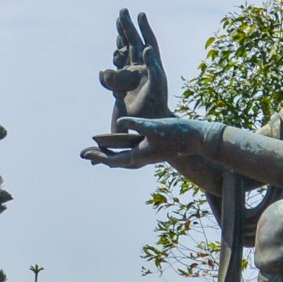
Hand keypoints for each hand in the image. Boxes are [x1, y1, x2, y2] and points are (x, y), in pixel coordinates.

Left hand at [82, 115, 213, 169]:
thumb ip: (134, 124)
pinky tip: (123, 140)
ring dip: (111, 152)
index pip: (114, 159)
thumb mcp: (153, 126)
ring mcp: (150, 152)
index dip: (98, 156)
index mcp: (141, 155)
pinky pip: (134, 150)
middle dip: (101, 156)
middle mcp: (143, 156)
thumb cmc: (177, 133)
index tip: (84, 153)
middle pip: (117, 159)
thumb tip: (119, 122)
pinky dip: (124, 147)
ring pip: (125, 155)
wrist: (198, 138)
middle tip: (85, 153)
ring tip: (100, 148)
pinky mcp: (155, 146)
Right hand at [99, 9, 169, 121]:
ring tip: (120, 24)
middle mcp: (142, 68)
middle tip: (123, 11)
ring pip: (125, 53)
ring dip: (121, 39)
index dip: (144, 28)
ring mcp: (132, 75)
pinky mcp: (123, 85)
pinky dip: (114, 57)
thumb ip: (153, 65)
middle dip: (128, 27)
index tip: (140, 14)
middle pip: (134, 43)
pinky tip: (114, 55)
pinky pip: (116, 68)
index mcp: (152, 65)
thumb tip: (149, 47)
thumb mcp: (157, 84)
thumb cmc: (156, 104)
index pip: (147, 42)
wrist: (148, 121)